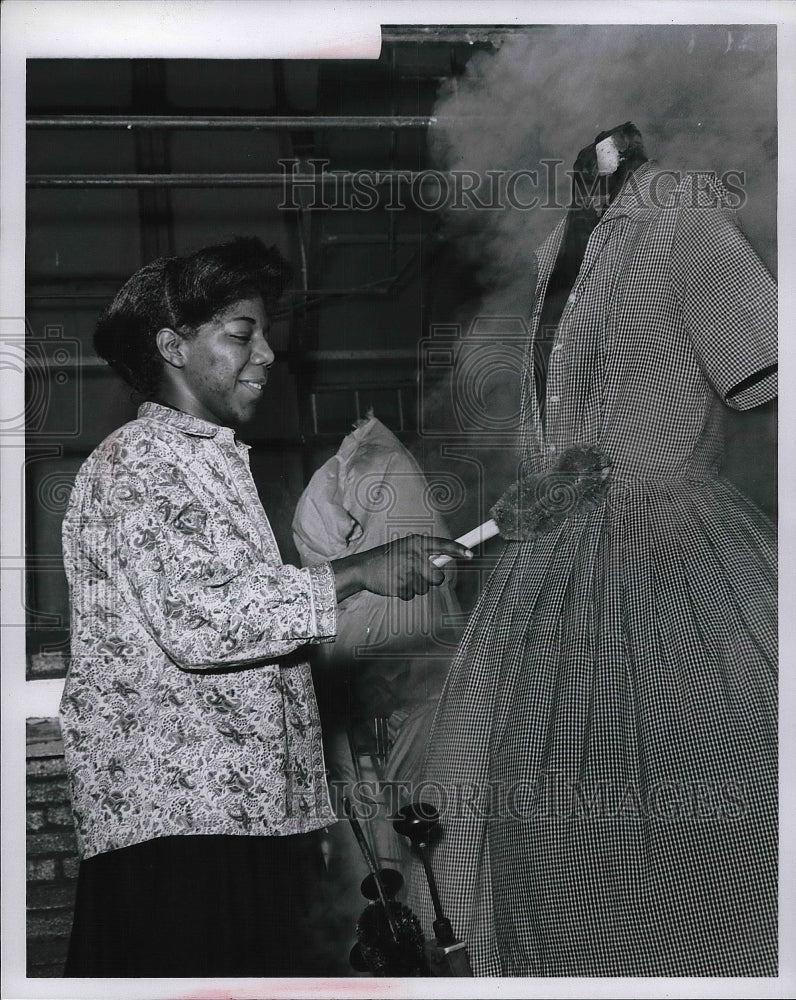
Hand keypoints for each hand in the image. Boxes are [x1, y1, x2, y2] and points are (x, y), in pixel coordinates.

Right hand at [331, 534, 472, 601]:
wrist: (363, 568)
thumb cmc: (387, 558)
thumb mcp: (404, 547)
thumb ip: (423, 553)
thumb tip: (446, 560)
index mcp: (415, 543)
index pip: (442, 545)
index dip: (458, 550)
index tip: (471, 555)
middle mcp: (413, 556)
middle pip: (438, 577)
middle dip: (431, 580)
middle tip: (418, 575)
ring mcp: (407, 571)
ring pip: (425, 588)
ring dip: (415, 586)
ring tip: (401, 577)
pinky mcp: (400, 586)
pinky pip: (412, 595)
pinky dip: (405, 593)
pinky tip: (395, 584)